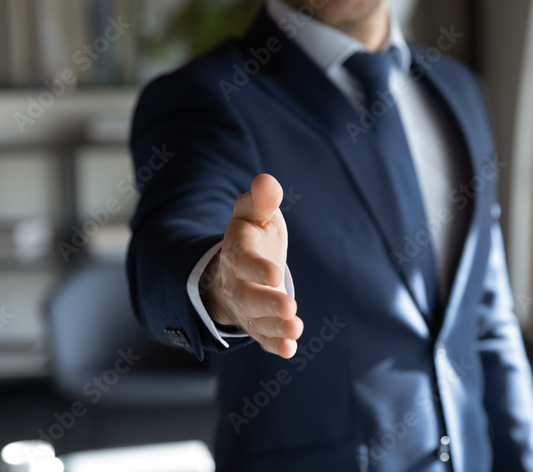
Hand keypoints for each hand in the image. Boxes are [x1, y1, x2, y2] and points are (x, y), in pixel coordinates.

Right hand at [202, 173, 302, 357]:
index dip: (257, 268)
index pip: (244, 261)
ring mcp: (247, 307)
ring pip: (257, 321)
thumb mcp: (252, 214)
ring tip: (295, 328)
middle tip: (289, 306)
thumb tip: (267, 183)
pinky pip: (263, 338)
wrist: (236, 268)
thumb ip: (260, 200)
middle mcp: (238, 283)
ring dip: (276, 326)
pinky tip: (290, 349)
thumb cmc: (252, 237)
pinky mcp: (257, 324)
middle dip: (267, 303)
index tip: (274, 273)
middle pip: (248, 297)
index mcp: (237, 253)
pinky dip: (275, 345)